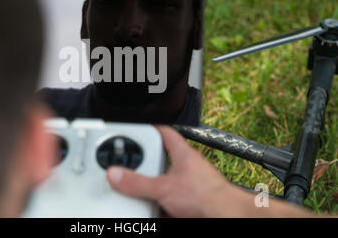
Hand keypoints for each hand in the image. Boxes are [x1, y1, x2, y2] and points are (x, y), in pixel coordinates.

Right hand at [106, 125, 233, 216]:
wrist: (225, 217)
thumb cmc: (207, 196)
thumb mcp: (163, 188)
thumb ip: (138, 182)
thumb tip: (117, 175)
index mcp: (183, 154)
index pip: (166, 132)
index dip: (153, 127)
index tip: (141, 127)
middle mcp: (188, 167)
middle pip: (163, 159)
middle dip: (149, 166)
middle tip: (134, 169)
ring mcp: (191, 185)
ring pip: (167, 182)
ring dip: (155, 189)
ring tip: (144, 195)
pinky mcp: (192, 201)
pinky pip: (172, 200)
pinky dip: (162, 205)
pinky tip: (157, 210)